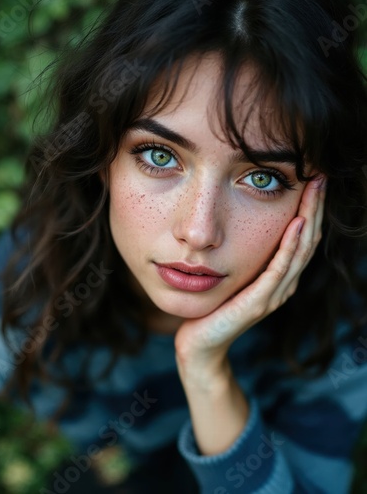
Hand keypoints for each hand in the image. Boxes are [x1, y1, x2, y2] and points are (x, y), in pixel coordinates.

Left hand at [174, 175, 326, 382]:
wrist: (201, 345)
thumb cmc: (214, 308)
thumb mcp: (234, 276)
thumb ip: (247, 258)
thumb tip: (242, 226)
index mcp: (278, 277)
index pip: (301, 237)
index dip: (309, 209)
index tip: (312, 178)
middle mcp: (282, 284)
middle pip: (307, 240)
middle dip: (315, 206)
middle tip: (320, 176)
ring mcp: (273, 295)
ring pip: (299, 251)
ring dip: (309, 218)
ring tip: (315, 189)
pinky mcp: (259, 302)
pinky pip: (279, 270)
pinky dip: (290, 246)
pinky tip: (296, 223)